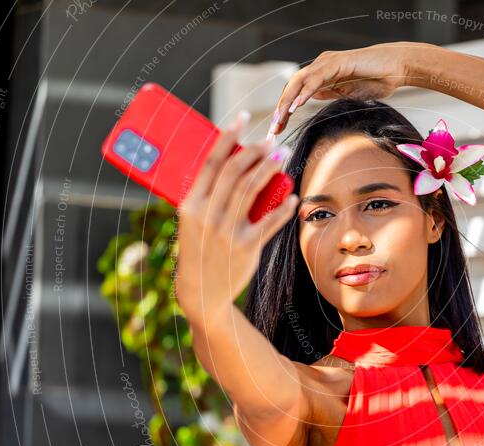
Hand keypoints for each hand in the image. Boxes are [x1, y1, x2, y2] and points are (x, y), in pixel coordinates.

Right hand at [174, 113, 298, 328]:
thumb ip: (207, 196)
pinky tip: (293, 196)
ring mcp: (227, 232)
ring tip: (283, 156)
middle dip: (256, 150)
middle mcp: (207, 215)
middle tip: (271, 140)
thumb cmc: (198, 249)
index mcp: (190, 204)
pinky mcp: (246, 248)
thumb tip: (230, 164)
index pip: (211, 162)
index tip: (243, 117)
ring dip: (270, 169)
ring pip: (253, 190)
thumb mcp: (192, 221)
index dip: (228, 136)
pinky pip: (270, 222)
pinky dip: (284, 207)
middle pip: (235, 172)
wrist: (201, 291)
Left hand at [267, 41, 429, 138]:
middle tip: (273, 132)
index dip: (285, 113)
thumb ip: (329, 93)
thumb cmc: (377, 80)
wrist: (397, 68)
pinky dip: (304, 92)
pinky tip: (296, 105)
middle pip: (291, 89)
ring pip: (298, 82)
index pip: (295, 95)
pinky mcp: (336, 62)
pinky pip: (315, 78)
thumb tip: (312, 98)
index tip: (277, 133)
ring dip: (287, 103)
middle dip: (280, 111)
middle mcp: (320, 66)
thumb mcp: (347, 93)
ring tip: (280, 120)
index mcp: (321, 75)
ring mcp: (327, 63)